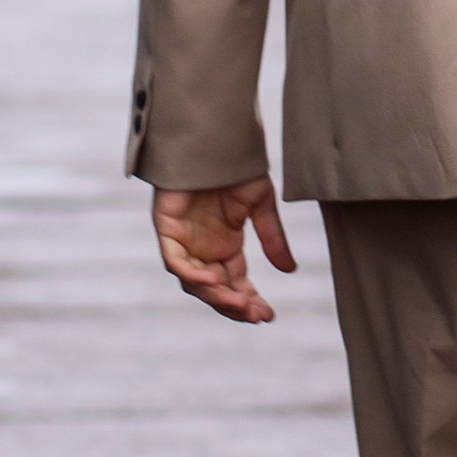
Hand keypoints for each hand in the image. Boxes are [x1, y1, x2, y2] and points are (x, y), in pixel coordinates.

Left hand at [153, 176, 296, 323]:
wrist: (216, 141)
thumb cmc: (236, 168)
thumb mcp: (261, 205)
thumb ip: (272, 238)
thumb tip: (289, 270)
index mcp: (225, 246)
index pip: (235, 284)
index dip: (249, 300)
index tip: (267, 315)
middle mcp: (203, 250)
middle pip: (215, 289)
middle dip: (235, 305)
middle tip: (256, 315)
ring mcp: (184, 242)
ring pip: (195, 281)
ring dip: (216, 295)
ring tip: (239, 303)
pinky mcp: (168, 230)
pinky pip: (175, 261)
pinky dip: (191, 273)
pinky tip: (211, 280)